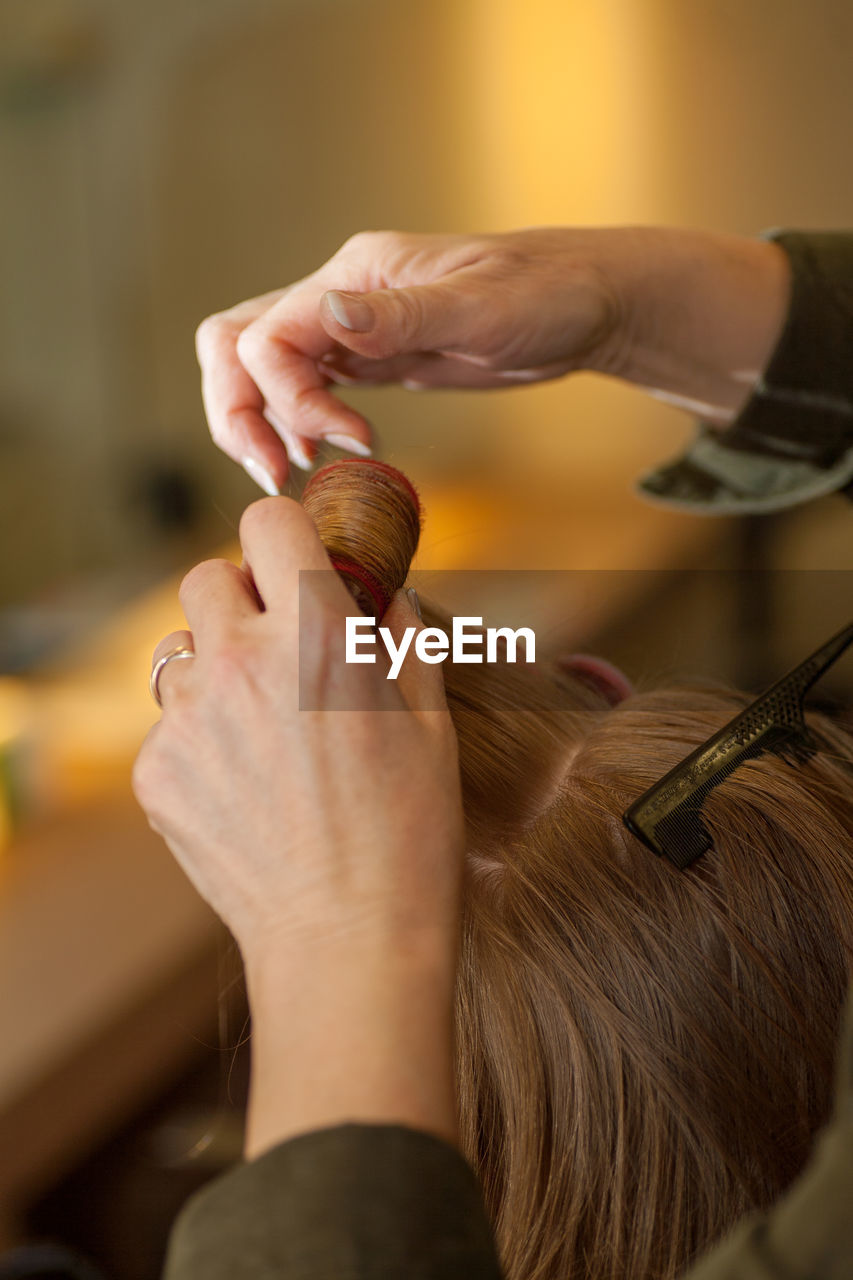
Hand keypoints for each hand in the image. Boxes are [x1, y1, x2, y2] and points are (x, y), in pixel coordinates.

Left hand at [133, 498, 464, 1153]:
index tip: (297, 565)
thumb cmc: (410, 831)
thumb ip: (401, 634)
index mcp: (316, 635)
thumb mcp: (431, 718)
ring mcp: (189, 719)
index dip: (283, 537)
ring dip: (215, 670)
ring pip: (180, 653)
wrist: (351, 940)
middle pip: (204, 578)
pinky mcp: (157, 773)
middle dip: (240, 598)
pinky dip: (199, 741)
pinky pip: (167, 726)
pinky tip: (246, 787)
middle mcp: (240, 662)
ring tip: (263, 729)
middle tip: (277, 646)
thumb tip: (381, 593)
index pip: (266, 522)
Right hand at [196, 226, 789, 493]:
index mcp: (357, 276)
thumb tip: (331, 317)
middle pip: (237, 345)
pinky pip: (302, 386)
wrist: (587, 303)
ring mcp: (350, 327)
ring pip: (259, 368)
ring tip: (299, 470)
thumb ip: (404, 315)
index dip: (289, 398)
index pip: (269, 335)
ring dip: (261, 422)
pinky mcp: (370, 358)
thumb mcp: (485, 310)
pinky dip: (295, 423)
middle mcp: (340, 296)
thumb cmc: (549, 296)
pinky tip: (325, 453)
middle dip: (238, 412)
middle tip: (275, 473)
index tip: (348, 439)